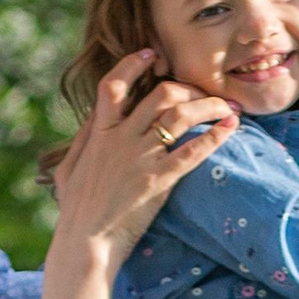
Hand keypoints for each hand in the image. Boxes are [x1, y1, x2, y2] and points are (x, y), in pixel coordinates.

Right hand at [51, 52, 234, 258]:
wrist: (84, 243)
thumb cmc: (75, 211)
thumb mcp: (67, 169)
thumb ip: (82, 141)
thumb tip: (92, 119)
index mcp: (99, 132)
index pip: (115, 84)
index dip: (133, 63)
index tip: (152, 54)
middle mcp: (121, 138)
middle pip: (160, 94)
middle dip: (188, 87)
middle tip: (205, 94)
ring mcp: (140, 157)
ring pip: (180, 114)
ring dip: (208, 106)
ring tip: (226, 108)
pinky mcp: (158, 180)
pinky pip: (192, 150)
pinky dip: (215, 135)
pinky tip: (231, 128)